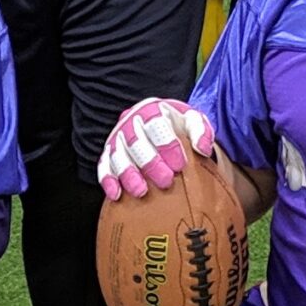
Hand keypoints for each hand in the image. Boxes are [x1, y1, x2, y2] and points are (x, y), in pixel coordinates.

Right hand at [98, 97, 215, 199]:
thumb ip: (201, 131)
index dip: (167, 145)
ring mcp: (117, 138)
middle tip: (166, 181)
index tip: (180, 165)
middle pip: (135, 142)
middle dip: (150, 163)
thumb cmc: (178, 125)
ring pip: (117, 156)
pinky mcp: (108, 153)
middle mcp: (130, 122)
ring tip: (141, 192)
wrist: (159, 124)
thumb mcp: (193, 120)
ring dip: (128, 174)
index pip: (156, 125)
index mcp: (152, 110)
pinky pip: (103, 166)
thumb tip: (202, 149)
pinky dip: (108, 180)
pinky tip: (116, 194)